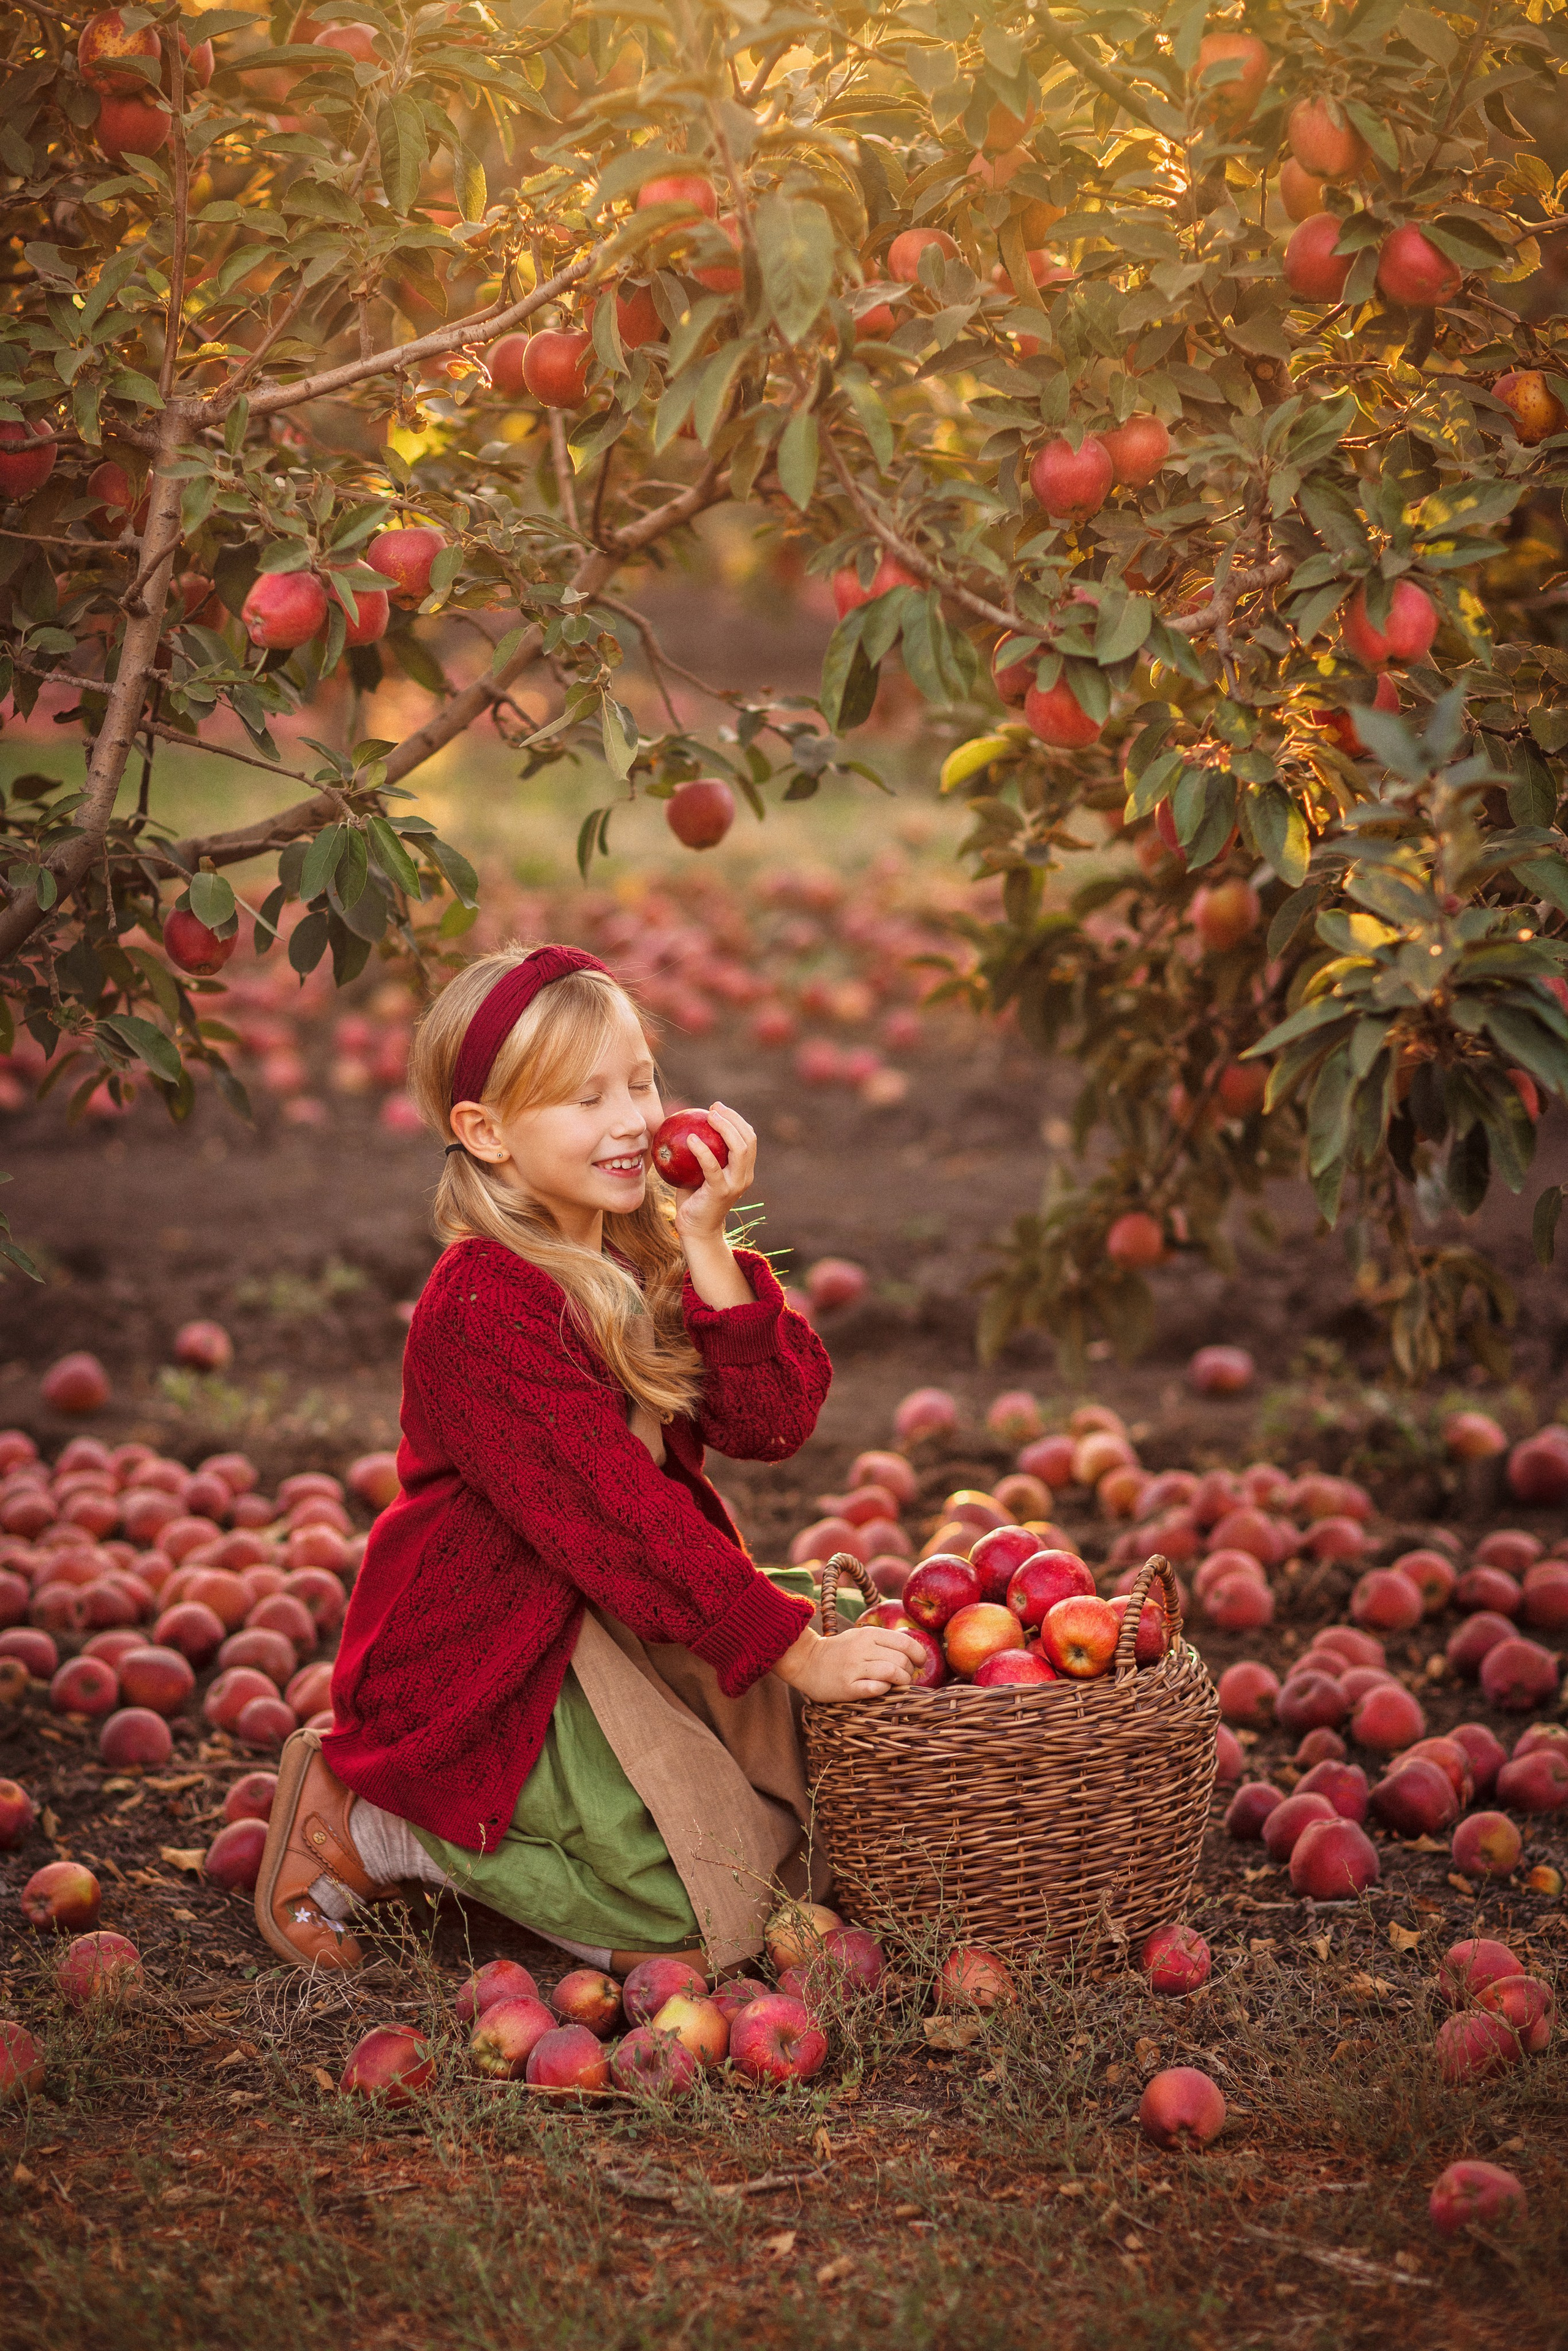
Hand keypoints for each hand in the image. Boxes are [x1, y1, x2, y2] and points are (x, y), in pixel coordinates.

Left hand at [672, 1101, 756, 1244]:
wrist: (695, 1229)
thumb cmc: (693, 1198)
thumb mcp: (699, 1171)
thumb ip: (699, 1152)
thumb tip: (685, 1124)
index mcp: (744, 1170)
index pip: (749, 1138)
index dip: (736, 1119)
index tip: (716, 1108)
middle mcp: (745, 1176)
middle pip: (749, 1139)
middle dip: (733, 1118)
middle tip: (713, 1108)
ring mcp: (736, 1184)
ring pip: (740, 1149)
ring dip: (725, 1128)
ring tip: (707, 1117)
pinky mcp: (721, 1192)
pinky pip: (713, 1167)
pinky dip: (702, 1151)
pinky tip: (690, 1138)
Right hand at [771, 1621, 928, 1702]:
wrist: (805, 1662)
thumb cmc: (839, 1651)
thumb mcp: (860, 1636)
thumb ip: (884, 1640)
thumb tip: (913, 1650)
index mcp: (868, 1634)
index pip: (905, 1643)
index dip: (919, 1654)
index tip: (921, 1662)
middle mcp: (862, 1649)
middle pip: (902, 1660)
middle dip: (910, 1671)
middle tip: (906, 1676)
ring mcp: (855, 1668)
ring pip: (893, 1673)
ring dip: (901, 1681)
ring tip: (897, 1684)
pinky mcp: (848, 1687)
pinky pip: (876, 1688)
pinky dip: (885, 1690)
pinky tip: (882, 1689)